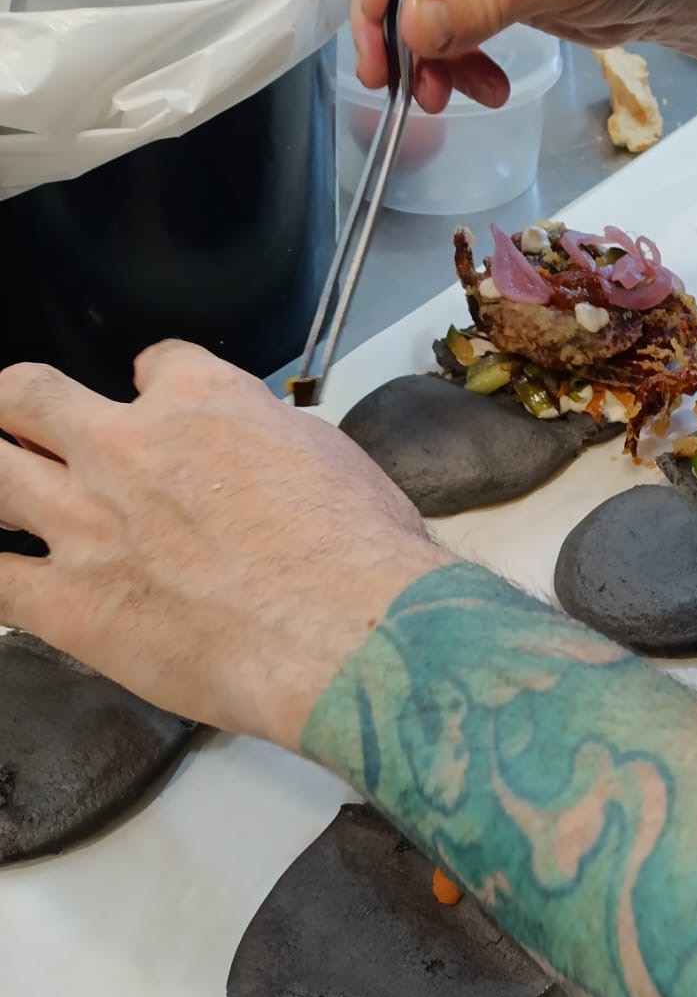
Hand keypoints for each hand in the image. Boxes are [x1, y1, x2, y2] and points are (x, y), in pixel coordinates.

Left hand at [0, 345, 438, 749]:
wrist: (350, 632)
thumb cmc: (361, 557)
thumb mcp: (331, 459)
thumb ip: (273, 445)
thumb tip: (262, 455)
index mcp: (202, 402)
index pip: (155, 364)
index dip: (152, 381)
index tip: (150, 397)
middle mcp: (129, 449)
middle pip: (29, 395)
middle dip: (16, 402)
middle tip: (18, 416)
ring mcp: (88, 524)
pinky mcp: (71, 604)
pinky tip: (3, 580)